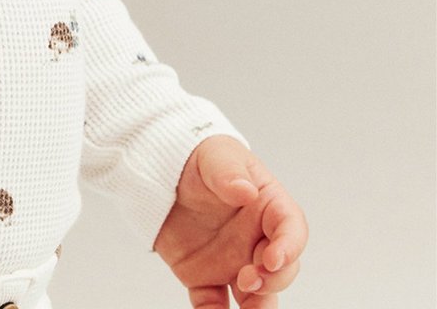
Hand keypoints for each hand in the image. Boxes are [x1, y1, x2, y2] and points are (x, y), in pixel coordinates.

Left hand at [153, 134, 307, 307]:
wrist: (158, 170)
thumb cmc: (197, 158)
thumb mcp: (214, 156)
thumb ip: (229, 173)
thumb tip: (245, 191)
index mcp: (267, 207)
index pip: (291, 230)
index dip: (289, 247)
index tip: (272, 258)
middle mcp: (255, 240)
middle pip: (280, 270)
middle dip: (271, 281)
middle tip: (247, 279)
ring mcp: (233, 261)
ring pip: (256, 297)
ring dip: (257, 308)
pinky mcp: (205, 276)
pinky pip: (214, 303)